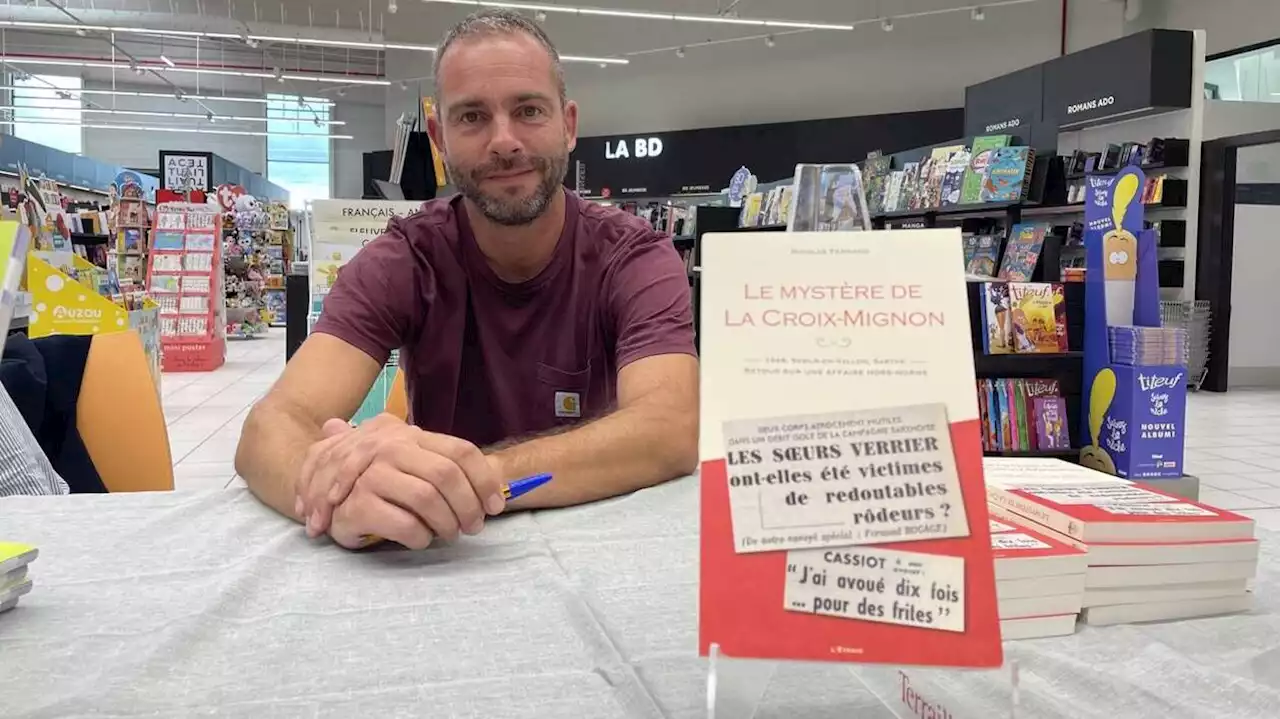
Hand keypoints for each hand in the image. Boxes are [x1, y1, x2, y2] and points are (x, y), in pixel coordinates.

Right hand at [295, 413, 505, 545]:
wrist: (321, 489)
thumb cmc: (377, 481)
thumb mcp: (411, 465)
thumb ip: (447, 470)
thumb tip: (499, 491)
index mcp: (412, 437)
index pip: (462, 451)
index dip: (485, 481)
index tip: (496, 507)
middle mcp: (394, 448)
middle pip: (448, 476)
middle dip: (469, 507)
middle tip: (473, 528)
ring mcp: (373, 473)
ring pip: (428, 499)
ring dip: (447, 524)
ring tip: (449, 535)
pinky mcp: (359, 504)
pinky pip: (405, 524)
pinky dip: (421, 538)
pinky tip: (420, 540)